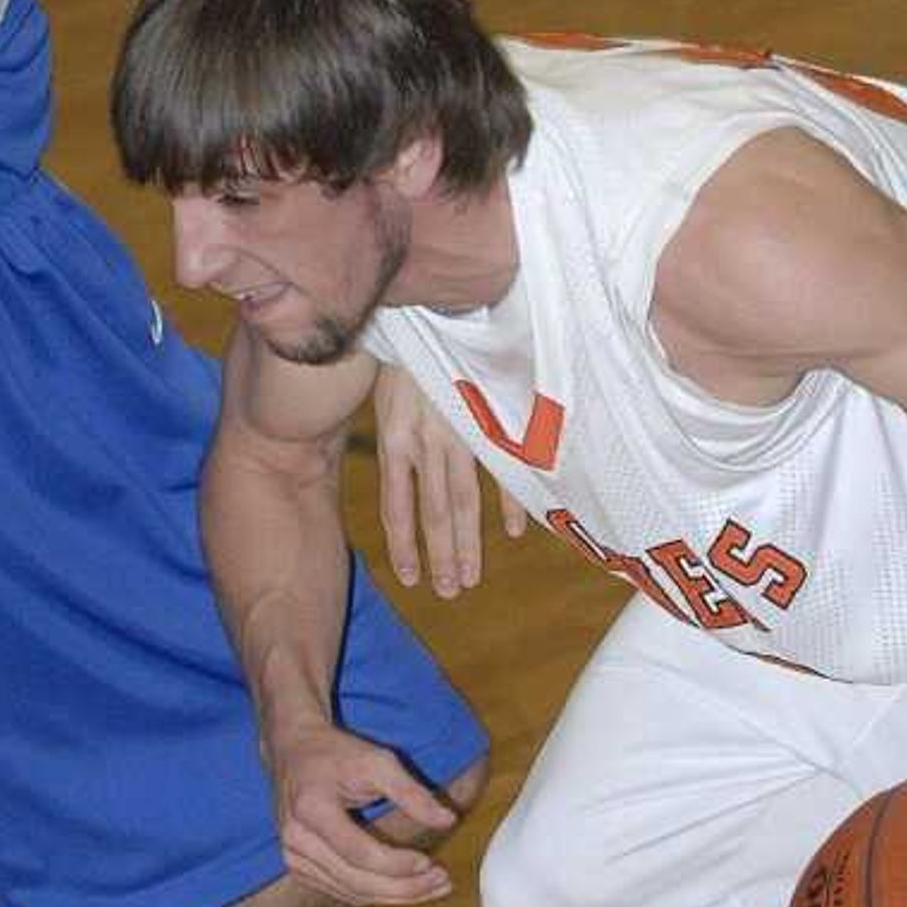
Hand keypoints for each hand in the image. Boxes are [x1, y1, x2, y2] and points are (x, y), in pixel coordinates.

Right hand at [273, 719, 458, 906]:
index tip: (430, 863)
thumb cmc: (336, 753)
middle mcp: (296, 840)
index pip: (359, 853)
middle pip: (356, 881)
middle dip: (404, 887)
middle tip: (442, 882)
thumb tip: (448, 820)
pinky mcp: (299, 867)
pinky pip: (342, 890)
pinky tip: (405, 887)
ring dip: (395, 896)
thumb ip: (412, 793)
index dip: (397, 864)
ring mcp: (293, 858)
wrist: (293, 751)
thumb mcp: (377, 761)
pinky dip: (376, 893)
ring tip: (433, 887)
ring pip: (351, 892)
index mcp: (312, 810)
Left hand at [373, 365, 522, 595]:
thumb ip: (401, 438)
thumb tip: (406, 476)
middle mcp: (425, 442)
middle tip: (448, 593)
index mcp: (395, 439)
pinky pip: (500, 468)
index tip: (411, 578)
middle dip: (441, 556)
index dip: (404, 545)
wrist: (438, 313)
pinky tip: (514, 533)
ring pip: (464, 500)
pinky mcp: (486, 418)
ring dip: (468, 543)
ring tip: (470, 579)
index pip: (396, 506)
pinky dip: (508, 501)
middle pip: (435, 513)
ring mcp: (458, 433)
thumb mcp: (392, 397)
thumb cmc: (412, 356)